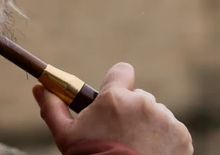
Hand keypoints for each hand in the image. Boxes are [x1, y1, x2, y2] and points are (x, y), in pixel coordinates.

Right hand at [34, 62, 192, 154]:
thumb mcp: (66, 137)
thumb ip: (53, 108)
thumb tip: (39, 88)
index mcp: (115, 97)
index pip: (122, 71)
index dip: (117, 85)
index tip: (113, 101)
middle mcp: (143, 102)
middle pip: (138, 98)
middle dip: (130, 114)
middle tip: (120, 138)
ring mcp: (164, 119)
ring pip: (156, 116)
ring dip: (148, 129)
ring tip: (135, 151)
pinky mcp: (180, 137)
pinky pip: (171, 132)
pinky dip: (164, 143)